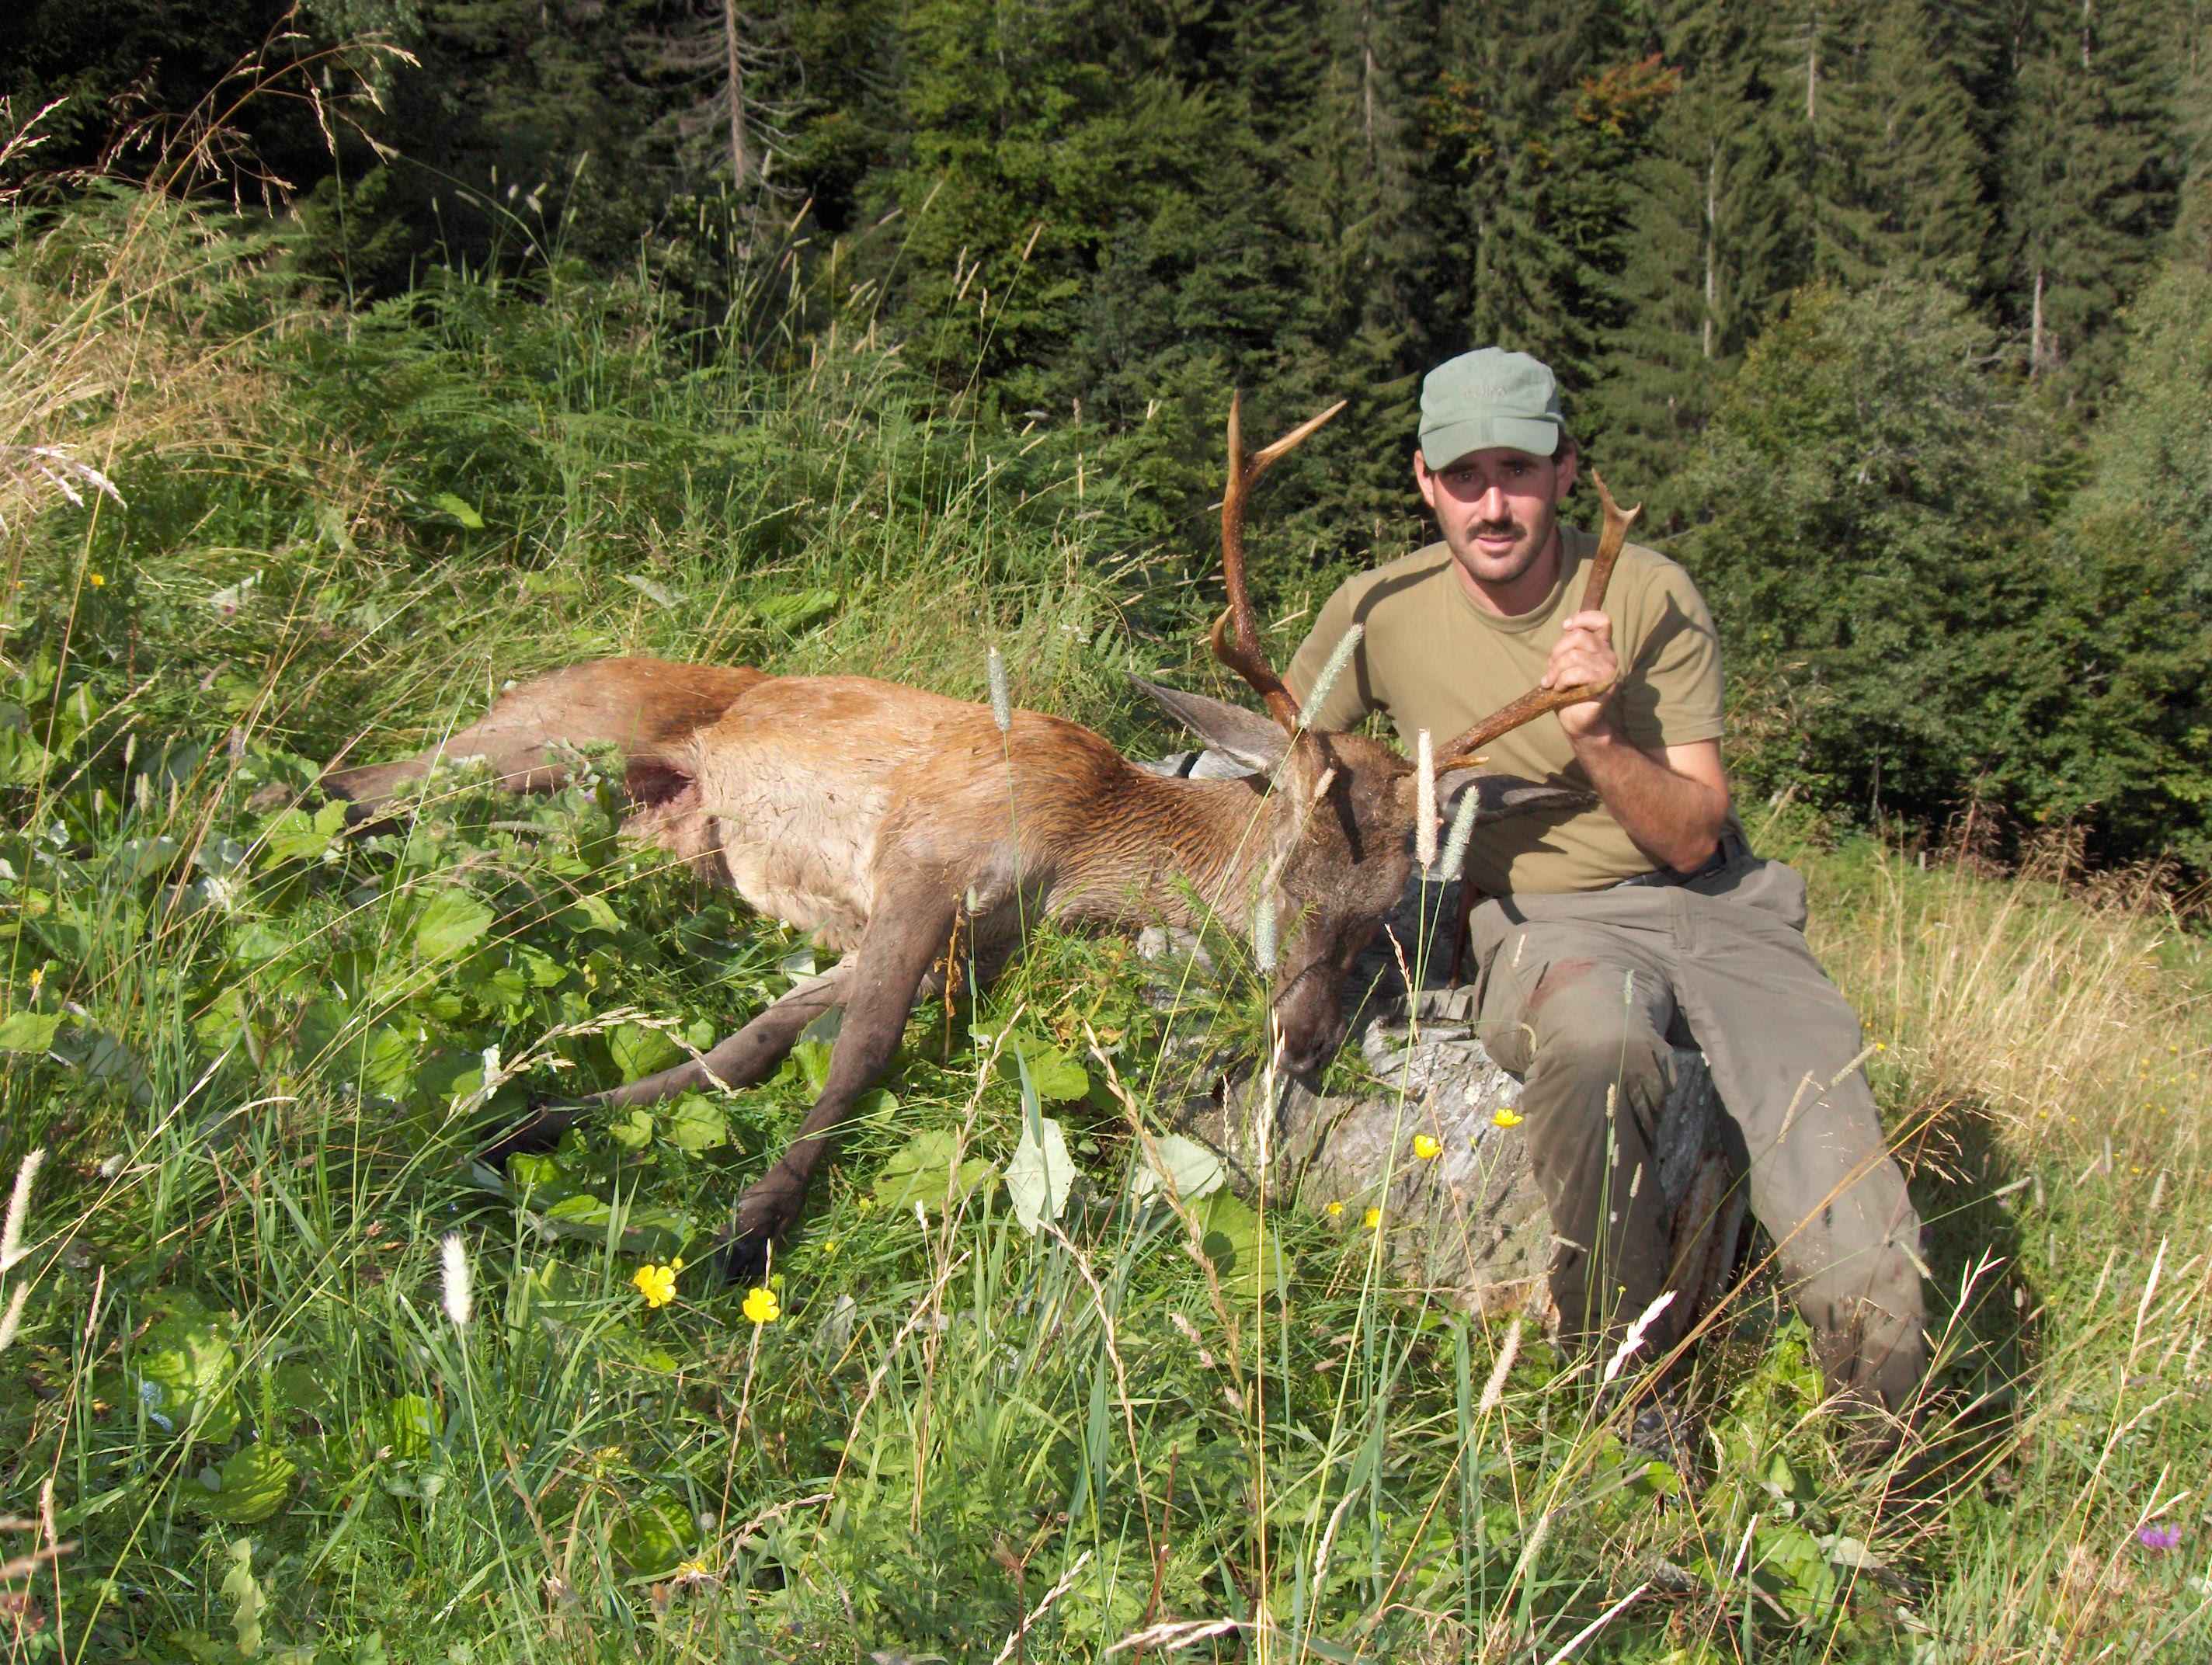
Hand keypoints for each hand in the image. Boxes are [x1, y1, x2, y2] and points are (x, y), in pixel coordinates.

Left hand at [1542, 609, 1618, 740]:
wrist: (1576, 721)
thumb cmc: (1569, 691)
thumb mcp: (1566, 663)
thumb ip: (1569, 645)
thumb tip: (1567, 625)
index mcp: (1602, 647)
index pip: (1602, 620)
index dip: (1583, 618)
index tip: (1565, 626)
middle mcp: (1609, 656)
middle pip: (1579, 637)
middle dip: (1557, 652)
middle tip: (1550, 670)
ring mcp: (1609, 671)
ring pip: (1574, 656)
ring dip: (1555, 670)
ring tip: (1551, 683)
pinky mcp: (1605, 687)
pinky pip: (1576, 674)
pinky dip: (1561, 681)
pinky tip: (1559, 690)